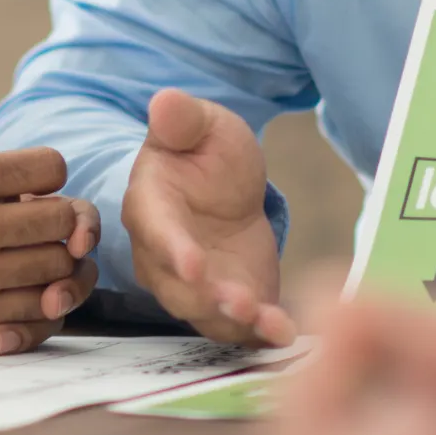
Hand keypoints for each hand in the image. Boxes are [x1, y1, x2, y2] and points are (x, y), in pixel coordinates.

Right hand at [0, 144, 97, 348]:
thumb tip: (29, 176)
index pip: (50, 168)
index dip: (49, 175)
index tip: (34, 186)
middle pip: (64, 219)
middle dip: (60, 218)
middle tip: (40, 224)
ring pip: (57, 267)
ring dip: (53, 260)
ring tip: (31, 255)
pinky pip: (35, 310)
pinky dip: (37, 299)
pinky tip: (19, 287)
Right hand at [124, 87, 292, 344]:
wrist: (226, 191)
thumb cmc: (205, 152)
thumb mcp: (203, 125)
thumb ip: (183, 119)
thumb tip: (163, 100)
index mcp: (150, 204)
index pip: (156, 230)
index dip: (172, 248)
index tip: (193, 263)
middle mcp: (162, 255)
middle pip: (177, 284)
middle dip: (207, 297)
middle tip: (240, 303)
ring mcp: (192, 286)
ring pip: (204, 311)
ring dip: (233, 320)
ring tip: (266, 320)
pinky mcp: (225, 303)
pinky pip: (236, 327)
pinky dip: (259, 334)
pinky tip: (285, 332)